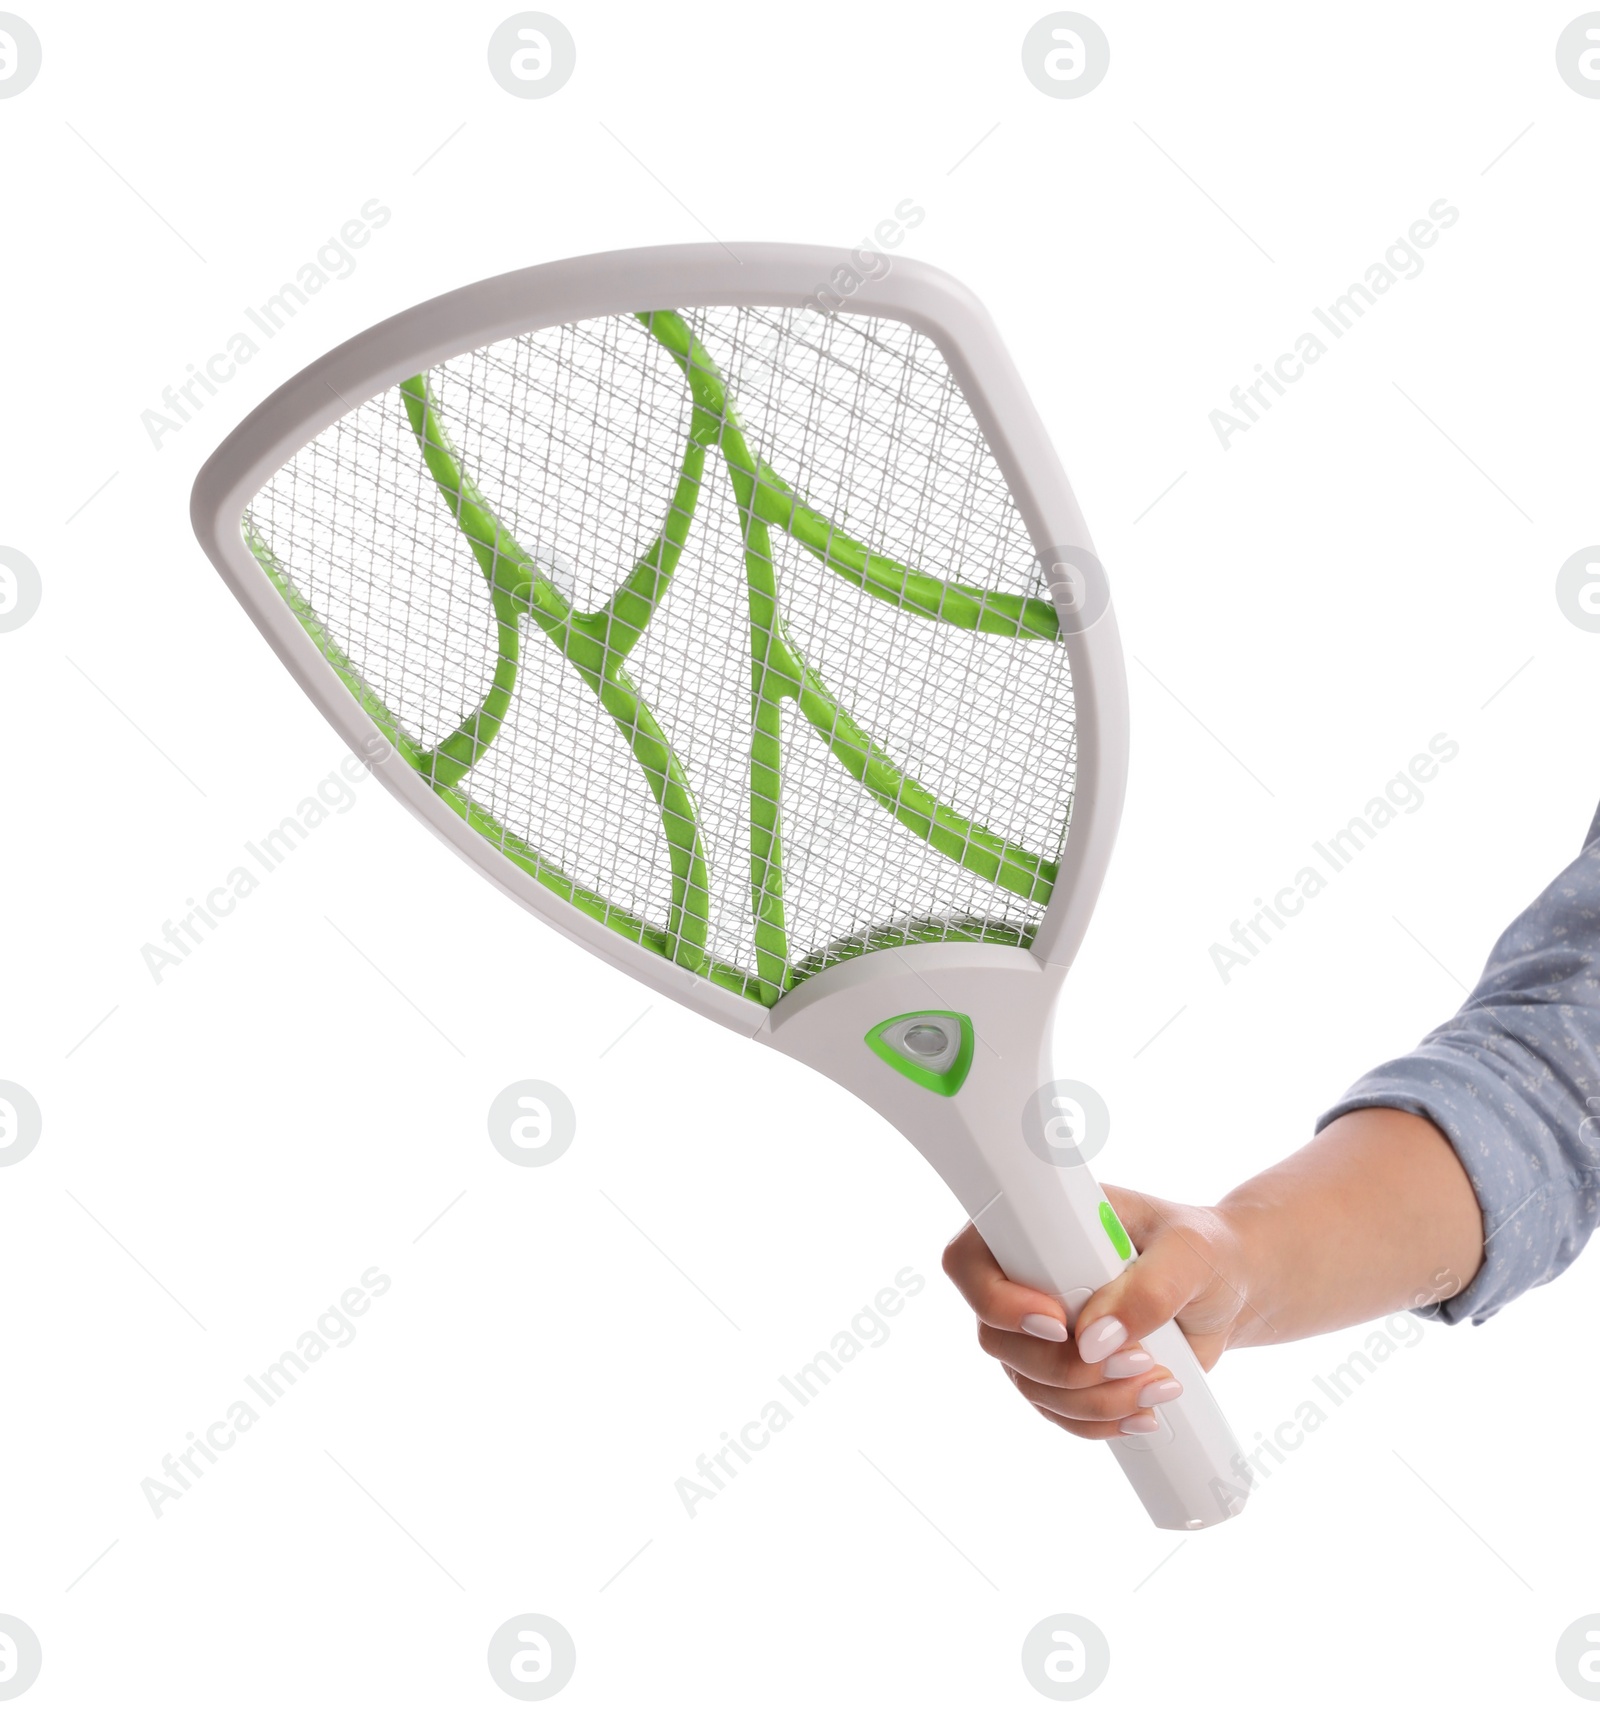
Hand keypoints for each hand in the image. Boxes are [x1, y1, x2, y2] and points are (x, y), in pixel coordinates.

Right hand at [941, 1184, 1257, 1438]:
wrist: (1227, 1288)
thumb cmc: (1203, 1250)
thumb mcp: (1188, 1255)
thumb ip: (1146, 1291)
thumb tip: (1093, 1341)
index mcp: (1037, 1226)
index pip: (971, 1262)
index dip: (998, 1302)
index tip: (1059, 1324)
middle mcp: (1025, 1278)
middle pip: (996, 1338)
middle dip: (1064, 1366)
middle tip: (1136, 1360)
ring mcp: (1038, 1330)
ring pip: (1029, 1383)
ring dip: (1092, 1399)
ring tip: (1160, 1384)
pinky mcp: (1062, 1371)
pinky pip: (1058, 1412)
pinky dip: (1099, 1421)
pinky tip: (1144, 1413)